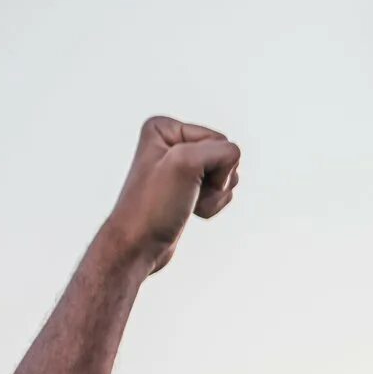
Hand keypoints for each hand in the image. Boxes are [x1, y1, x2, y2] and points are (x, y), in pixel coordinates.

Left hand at [102, 117, 240, 273]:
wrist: (139, 245)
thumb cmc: (154, 207)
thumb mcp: (185, 164)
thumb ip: (221, 151)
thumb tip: (234, 162)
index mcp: (163, 128)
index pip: (219, 139)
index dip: (212, 165)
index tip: (184, 181)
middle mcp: (171, 143)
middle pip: (225, 156)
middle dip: (216, 181)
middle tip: (188, 193)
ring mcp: (181, 166)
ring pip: (227, 174)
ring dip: (215, 195)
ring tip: (188, 203)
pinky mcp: (188, 186)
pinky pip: (221, 189)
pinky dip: (213, 204)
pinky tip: (191, 210)